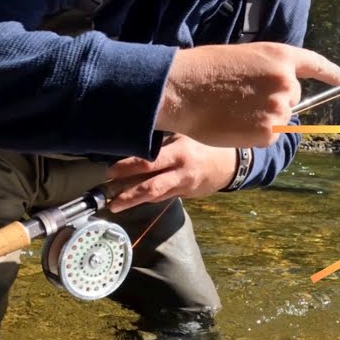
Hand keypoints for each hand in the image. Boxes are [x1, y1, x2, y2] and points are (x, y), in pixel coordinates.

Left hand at [105, 134, 238, 212]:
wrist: (231, 164)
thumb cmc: (204, 144)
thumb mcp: (184, 136)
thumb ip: (162, 140)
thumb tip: (135, 136)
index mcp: (179, 154)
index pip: (149, 162)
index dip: (128, 168)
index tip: (110, 171)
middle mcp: (181, 173)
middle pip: (150, 188)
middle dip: (127, 195)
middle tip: (108, 200)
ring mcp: (183, 187)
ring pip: (155, 196)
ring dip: (134, 200)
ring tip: (115, 204)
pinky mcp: (185, 195)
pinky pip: (163, 197)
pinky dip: (148, 198)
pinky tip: (134, 198)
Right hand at [155, 42, 339, 148]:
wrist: (184, 89)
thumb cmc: (205, 70)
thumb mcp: (245, 58)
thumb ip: (269, 71)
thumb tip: (280, 93)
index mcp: (280, 56)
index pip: (315, 64)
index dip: (331, 73)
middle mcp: (286, 82)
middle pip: (292, 97)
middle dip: (274, 99)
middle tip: (243, 97)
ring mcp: (279, 108)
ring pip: (280, 118)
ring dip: (263, 118)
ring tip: (234, 109)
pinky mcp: (268, 132)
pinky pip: (269, 136)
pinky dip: (254, 134)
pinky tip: (234, 123)